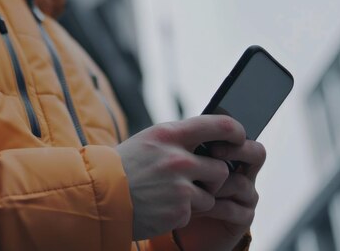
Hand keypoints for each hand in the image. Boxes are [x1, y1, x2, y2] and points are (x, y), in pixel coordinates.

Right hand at [116, 115, 245, 239]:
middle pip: (221, 168)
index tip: (240, 138)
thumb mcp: (149, 141)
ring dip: (198, 198)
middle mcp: (177, 159)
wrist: (98, 196)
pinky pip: (196, 212)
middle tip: (197, 180)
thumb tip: (212, 139)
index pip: (219, 126)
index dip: (236, 132)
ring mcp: (179, 187)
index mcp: (169, 135)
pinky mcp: (179, 211)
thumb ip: (178, 139)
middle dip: (214, 178)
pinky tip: (162, 207)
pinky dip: (182, 212)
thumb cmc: (126, 166)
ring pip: (211, 194)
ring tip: (172, 195)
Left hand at [175, 134, 266, 250]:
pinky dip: (211, 207)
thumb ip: (188, 149)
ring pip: (239, 182)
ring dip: (213, 185)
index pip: (243, 137)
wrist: (180, 229)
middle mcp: (244, 174)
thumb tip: (181, 130)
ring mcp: (246, 196)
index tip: (211, 137)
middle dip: (237, 150)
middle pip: (257, 153)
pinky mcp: (243, 218)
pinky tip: (193, 207)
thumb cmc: (179, 192)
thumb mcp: (182, 167)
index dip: (232, 133)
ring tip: (190, 187)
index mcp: (231, 157)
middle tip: (214, 153)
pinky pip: (232, 207)